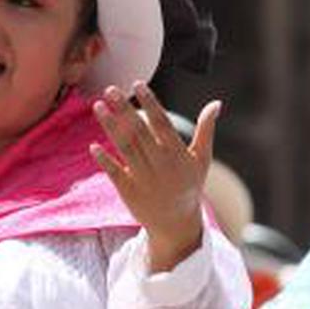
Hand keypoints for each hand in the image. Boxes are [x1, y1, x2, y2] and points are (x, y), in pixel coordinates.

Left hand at [92, 82, 220, 270]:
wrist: (176, 224)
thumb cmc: (189, 185)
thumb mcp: (202, 159)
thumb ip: (206, 130)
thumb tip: (216, 103)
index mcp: (178, 154)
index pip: (162, 123)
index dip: (150, 103)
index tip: (138, 84)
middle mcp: (160, 165)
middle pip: (139, 132)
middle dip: (125, 109)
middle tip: (110, 89)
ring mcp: (143, 178)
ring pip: (124, 148)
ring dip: (110, 127)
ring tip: (97, 106)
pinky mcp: (129, 191)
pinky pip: (114, 172)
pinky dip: (104, 160)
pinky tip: (93, 145)